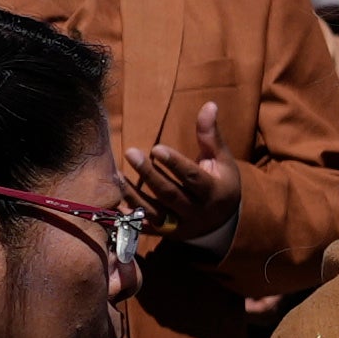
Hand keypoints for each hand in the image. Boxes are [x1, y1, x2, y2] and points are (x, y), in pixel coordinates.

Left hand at [121, 102, 237, 244]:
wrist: (222, 222)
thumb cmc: (220, 182)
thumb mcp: (221, 160)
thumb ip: (210, 136)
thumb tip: (209, 105)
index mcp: (213, 192)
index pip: (193, 178)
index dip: (175, 164)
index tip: (156, 148)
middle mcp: (197, 211)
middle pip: (170, 194)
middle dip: (149, 174)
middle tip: (130, 152)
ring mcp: (181, 225)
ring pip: (155, 211)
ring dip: (134, 194)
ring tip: (118, 175)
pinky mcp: (167, 233)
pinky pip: (145, 225)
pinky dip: (130, 215)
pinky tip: (116, 201)